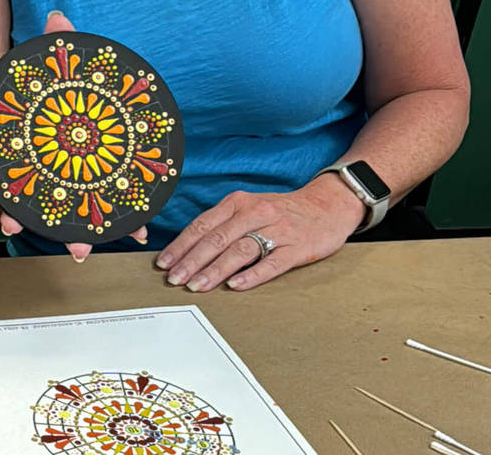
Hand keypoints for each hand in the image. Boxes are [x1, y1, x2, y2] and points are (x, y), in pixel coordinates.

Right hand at [0, 9, 146, 262]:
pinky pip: (107, 205)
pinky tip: (136, 231)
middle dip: (20, 214)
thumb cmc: (75, 86)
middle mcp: (44, 162)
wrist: (101, 99)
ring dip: (68, 232)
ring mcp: (71, 176)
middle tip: (14, 227)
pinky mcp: (102, 182)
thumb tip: (58, 16)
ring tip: (81, 249)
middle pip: (25, 192)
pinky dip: (120, 220)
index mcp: (30, 136)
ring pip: (62, 209)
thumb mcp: (66, 62)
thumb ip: (61, 41)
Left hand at [154, 174, 365, 291]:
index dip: (181, 245)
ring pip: (239, 251)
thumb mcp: (248, 207)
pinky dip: (252, 275)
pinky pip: (271, 263)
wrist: (326, 204)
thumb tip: (190, 248)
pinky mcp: (296, 248)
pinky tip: (235, 286)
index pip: (202, 225)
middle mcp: (254, 213)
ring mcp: (276, 230)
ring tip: (197, 286)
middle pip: (216, 238)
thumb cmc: (280, 210)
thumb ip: (223, 223)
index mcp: (238, 202)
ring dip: (215, 270)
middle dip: (191, 260)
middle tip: (174, 279)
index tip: (164, 263)